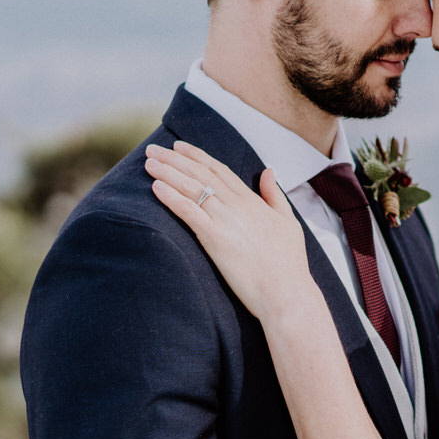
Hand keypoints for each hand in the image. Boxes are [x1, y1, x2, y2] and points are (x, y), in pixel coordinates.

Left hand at [144, 142, 311, 318]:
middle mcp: (238, 205)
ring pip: (192, 188)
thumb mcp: (288, 222)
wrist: (286, 292)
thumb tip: (268, 170)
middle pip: (201, 174)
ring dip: (167, 173)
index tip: (178, 147)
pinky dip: (171, 198)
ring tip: (148, 163)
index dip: (197, 156)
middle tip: (152, 149)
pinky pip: (189, 212)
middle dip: (174, 159)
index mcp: (252, 201)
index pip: (219, 170)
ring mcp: (226, 221)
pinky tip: (156, 188)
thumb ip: (274, 195)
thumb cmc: (289, 263)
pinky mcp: (215, 239)